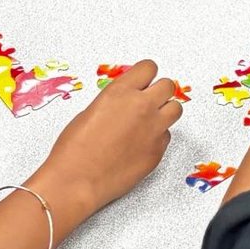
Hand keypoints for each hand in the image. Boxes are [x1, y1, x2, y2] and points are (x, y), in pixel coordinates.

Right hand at [35, 58, 184, 217]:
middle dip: (159, 91)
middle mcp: (142, 107)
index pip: (149, 67)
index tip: (143, 81)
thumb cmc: (74, 149)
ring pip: (176, 109)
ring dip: (164, 112)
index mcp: (121, 92)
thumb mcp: (91, 110)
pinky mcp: (157, 152)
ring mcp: (153, 130)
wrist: (77, 181)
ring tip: (148, 122)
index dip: (145, 75)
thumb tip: (127, 100)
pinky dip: (157, 137)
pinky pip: (166, 136)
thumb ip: (116, 101)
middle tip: (148, 101)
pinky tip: (140, 145)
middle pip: (168, 85)